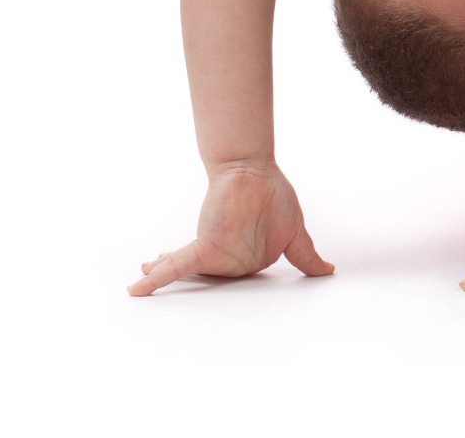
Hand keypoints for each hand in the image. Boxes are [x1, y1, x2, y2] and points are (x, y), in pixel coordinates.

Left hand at [127, 162, 333, 295]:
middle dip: (185, 283)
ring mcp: (215, 255)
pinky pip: (177, 268)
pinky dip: (157, 279)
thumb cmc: (274, 195)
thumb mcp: (294, 232)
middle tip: (156, 281)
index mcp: (250, 259)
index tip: (212, 293)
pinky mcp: (203, 247)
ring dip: (160, 275)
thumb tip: (328, 271)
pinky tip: (135, 288)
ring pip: (185, 275)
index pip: (234, 280)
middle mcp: (229, 259)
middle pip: (206, 280)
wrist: (254, 171)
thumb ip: (305, 256)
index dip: (221, 285)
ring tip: (142, 274)